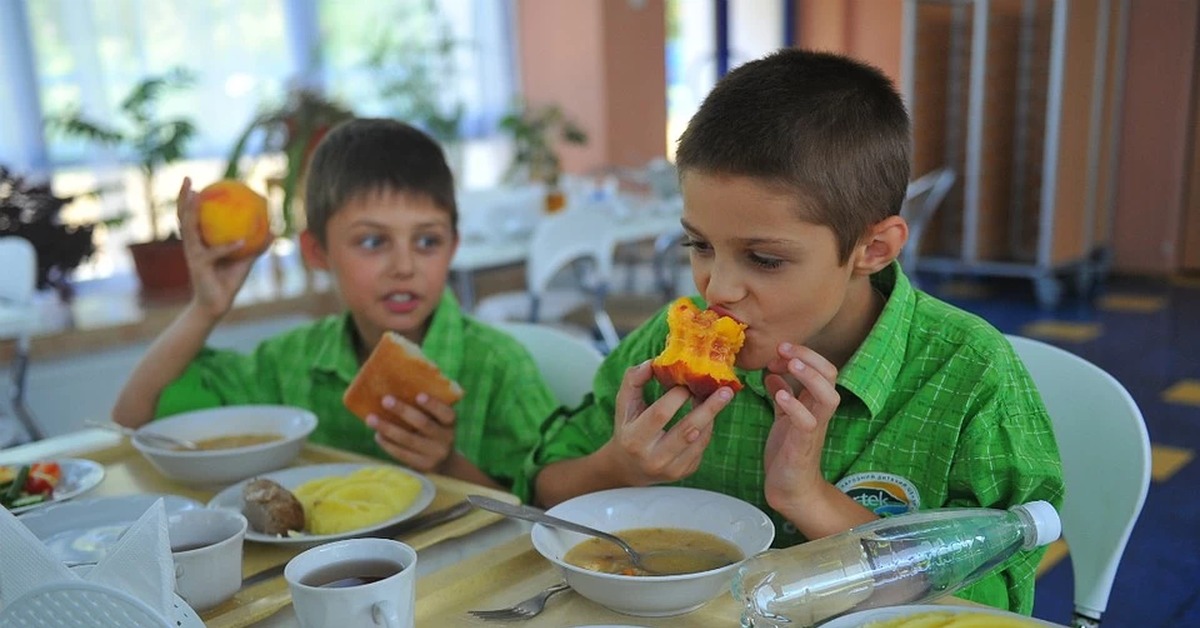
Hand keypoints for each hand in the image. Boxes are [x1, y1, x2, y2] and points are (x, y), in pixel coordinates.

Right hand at [177, 177, 256, 319]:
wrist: (217, 305)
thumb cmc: (228, 281)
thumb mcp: (245, 260)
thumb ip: (256, 245)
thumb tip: (273, 230)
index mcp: (200, 241)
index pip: (191, 215)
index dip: (190, 198)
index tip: (194, 180)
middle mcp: (193, 245)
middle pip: (183, 216)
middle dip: (183, 196)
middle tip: (188, 178)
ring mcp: (194, 255)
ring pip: (189, 229)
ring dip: (191, 211)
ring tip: (196, 195)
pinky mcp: (199, 266)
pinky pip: (215, 253)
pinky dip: (228, 247)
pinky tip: (242, 241)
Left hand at [366, 393, 456, 473]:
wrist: (443, 461)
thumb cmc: (434, 429)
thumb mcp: (437, 418)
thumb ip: (426, 405)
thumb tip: (400, 382)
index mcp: (450, 422)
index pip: (446, 413)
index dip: (433, 405)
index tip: (418, 396)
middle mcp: (446, 438)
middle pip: (423, 424)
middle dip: (403, 411)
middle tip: (385, 400)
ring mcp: (434, 454)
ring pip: (408, 440)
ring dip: (388, 428)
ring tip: (371, 419)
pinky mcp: (422, 466)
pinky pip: (402, 454)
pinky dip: (388, 444)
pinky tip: (377, 434)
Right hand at [600, 360, 734, 485]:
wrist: (629, 468)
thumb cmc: (628, 430)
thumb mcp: (623, 406)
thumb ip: (633, 381)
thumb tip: (652, 363)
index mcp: (634, 439)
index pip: (661, 413)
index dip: (677, 395)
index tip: (689, 380)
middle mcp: (653, 458)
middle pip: (688, 430)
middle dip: (709, 408)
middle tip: (726, 390)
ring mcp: (671, 469)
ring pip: (700, 439)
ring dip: (711, 416)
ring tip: (719, 397)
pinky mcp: (685, 472)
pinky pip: (702, 447)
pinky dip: (707, 428)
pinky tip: (706, 415)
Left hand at [761, 343, 840, 516]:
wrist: (791, 489)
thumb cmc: (788, 452)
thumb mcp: (783, 417)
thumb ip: (782, 395)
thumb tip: (772, 374)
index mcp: (813, 403)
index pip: (822, 368)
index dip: (803, 354)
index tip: (778, 351)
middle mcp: (819, 412)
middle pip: (830, 375)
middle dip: (809, 356)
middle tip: (783, 348)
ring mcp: (814, 428)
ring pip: (828, 396)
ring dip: (809, 377)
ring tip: (790, 365)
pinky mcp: (804, 445)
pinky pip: (807, 422)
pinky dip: (795, 406)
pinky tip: (779, 396)